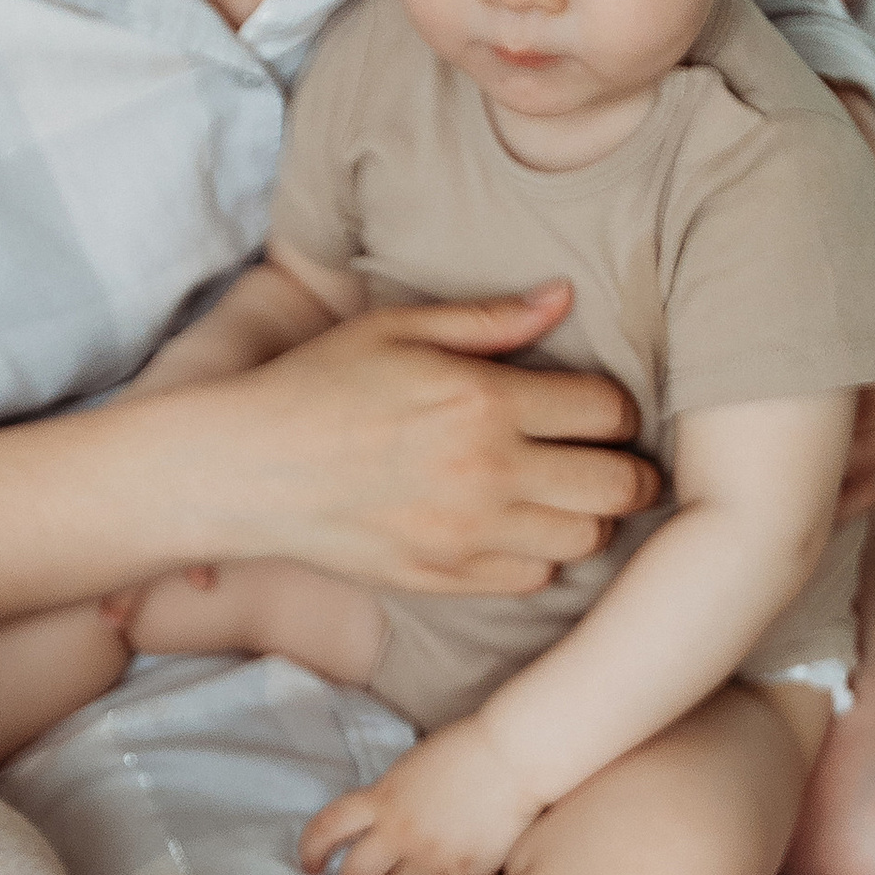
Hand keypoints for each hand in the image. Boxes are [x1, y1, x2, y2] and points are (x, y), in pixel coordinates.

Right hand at [232, 287, 659, 592]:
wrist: (245, 471)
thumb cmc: (318, 386)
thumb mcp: (398, 328)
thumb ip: (488, 318)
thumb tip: (564, 296)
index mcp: (484, 400)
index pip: (609, 411)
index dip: (617, 408)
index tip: (598, 410)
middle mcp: (487, 472)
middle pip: (618, 485)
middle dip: (629, 470)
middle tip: (610, 460)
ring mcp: (468, 535)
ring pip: (586, 539)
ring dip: (586, 514)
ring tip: (561, 494)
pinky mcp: (445, 579)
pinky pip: (535, 578)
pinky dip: (540, 555)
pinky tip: (514, 527)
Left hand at [298, 719, 544, 874]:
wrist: (515, 754)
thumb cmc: (467, 752)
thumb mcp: (410, 769)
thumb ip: (387, 800)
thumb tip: (375, 829)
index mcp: (381, 798)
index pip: (326, 829)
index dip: (311, 852)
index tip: (311, 866)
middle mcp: (399, 830)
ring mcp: (431, 854)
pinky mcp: (465, 872)